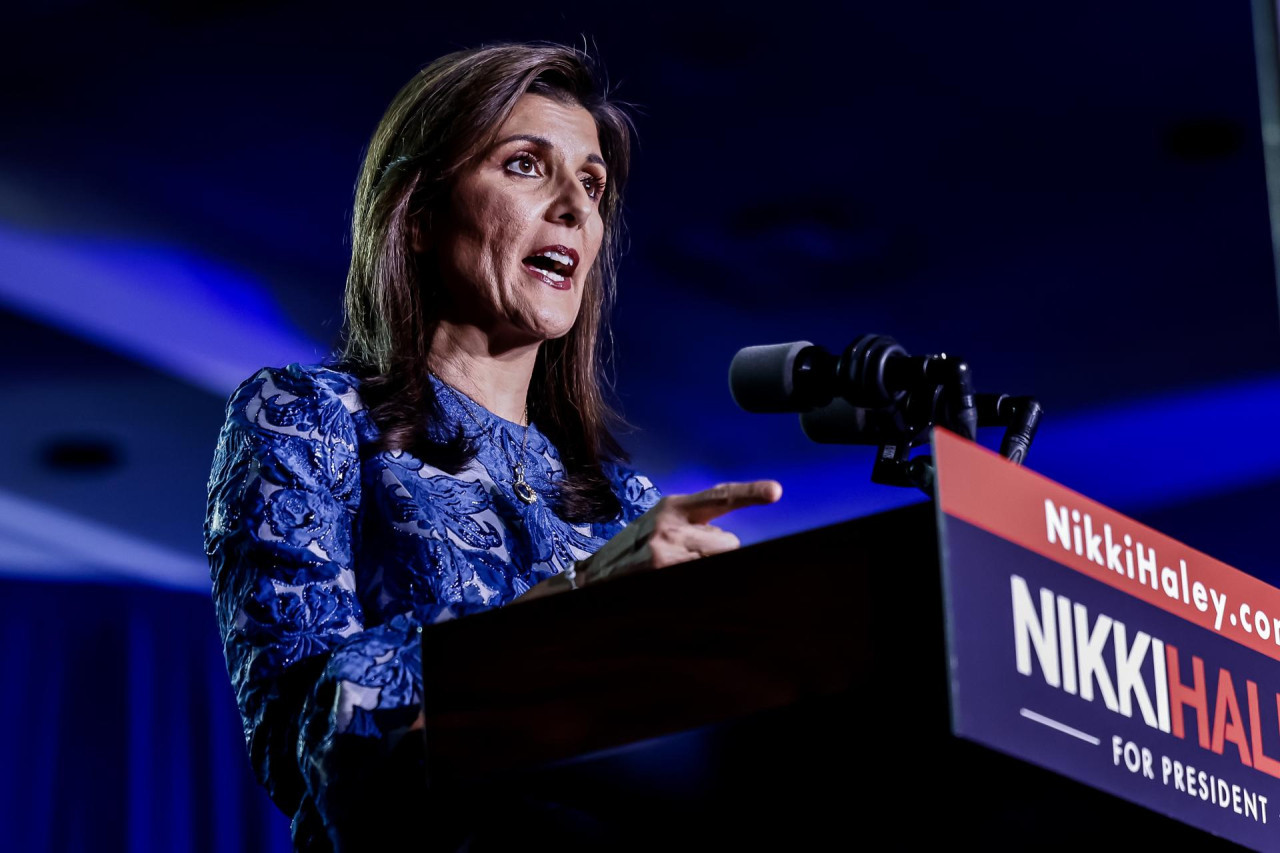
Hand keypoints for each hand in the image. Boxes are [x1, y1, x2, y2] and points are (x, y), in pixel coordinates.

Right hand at [577, 480, 782, 585]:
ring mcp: (668, 552)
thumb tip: (729, 537)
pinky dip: (698, 578)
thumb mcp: (660, 523)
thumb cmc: (635, 549)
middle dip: (718, 551)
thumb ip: (693, 522)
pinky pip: (704, 576)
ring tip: (678, 565)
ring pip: (720, 558)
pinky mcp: (665, 573)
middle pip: (729, 541)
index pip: (719, 496)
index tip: (776, 491)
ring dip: (707, 564)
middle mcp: (671, 525)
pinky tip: (673, 575)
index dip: (750, 493)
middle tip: (689, 555)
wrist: (594, 576)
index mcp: (673, 506)